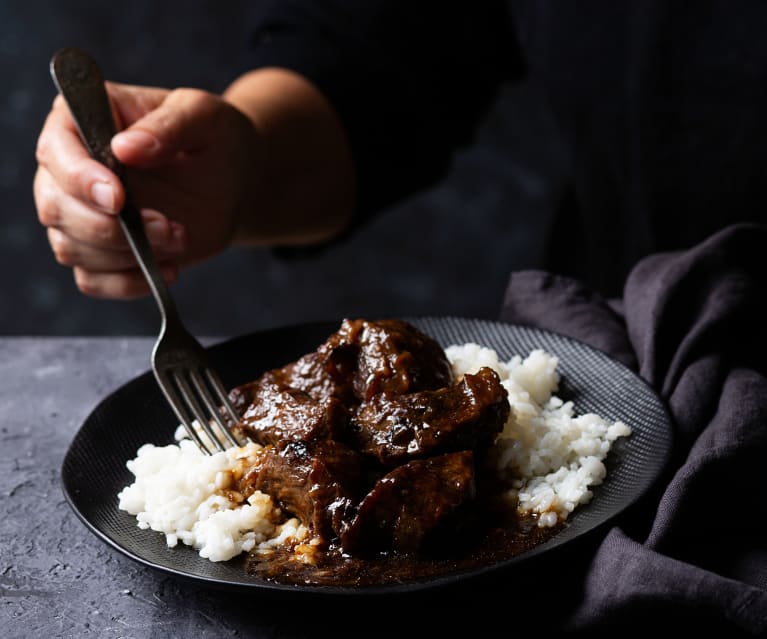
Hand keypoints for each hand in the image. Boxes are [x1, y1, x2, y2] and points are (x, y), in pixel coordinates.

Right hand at [34, 82, 259, 298]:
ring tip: (180, 238)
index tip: (119, 198)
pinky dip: (128, 283)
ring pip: (72, 249)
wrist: (234, 182)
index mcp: (82, 121)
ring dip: (127, 255)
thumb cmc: (214, 139)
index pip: (56, 152)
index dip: (80, 180)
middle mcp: (69, 169)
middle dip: (112, 228)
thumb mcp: (205, 116)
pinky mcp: (101, 252)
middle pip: (56, 208)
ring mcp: (81, 214)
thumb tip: (126, 147)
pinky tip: (169, 269)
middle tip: (168, 226)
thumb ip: (170, 125)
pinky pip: (92, 280)